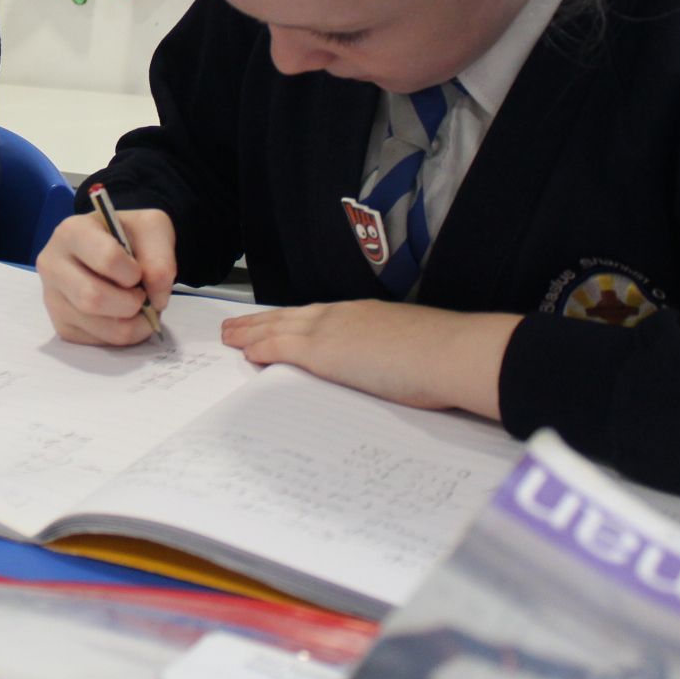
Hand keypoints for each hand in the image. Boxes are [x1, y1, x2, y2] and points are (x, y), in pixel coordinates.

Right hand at [35, 208, 176, 345]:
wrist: (110, 249)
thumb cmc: (127, 236)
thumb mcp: (152, 228)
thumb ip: (160, 258)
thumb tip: (156, 300)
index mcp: (72, 232)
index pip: (107, 259)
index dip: (133, 272)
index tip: (138, 272)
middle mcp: (52, 264)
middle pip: (93, 298)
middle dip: (131, 303)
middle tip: (141, 296)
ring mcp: (52, 298)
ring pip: (98, 325)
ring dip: (132, 323)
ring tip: (137, 307)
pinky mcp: (61, 325)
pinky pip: (96, 341)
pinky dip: (120, 334)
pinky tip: (121, 316)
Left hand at [221, 300, 520, 419]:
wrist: (449, 351)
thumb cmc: (442, 353)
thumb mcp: (408, 344)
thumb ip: (389, 351)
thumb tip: (388, 365)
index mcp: (362, 314)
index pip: (315, 315)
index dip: (290, 318)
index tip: (274, 321)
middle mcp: (341, 316)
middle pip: (288, 316)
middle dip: (260, 321)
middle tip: (236, 326)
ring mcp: (330, 331)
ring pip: (277, 328)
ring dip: (251, 332)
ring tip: (230, 337)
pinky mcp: (322, 352)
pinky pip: (281, 347)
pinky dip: (261, 348)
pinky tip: (246, 352)